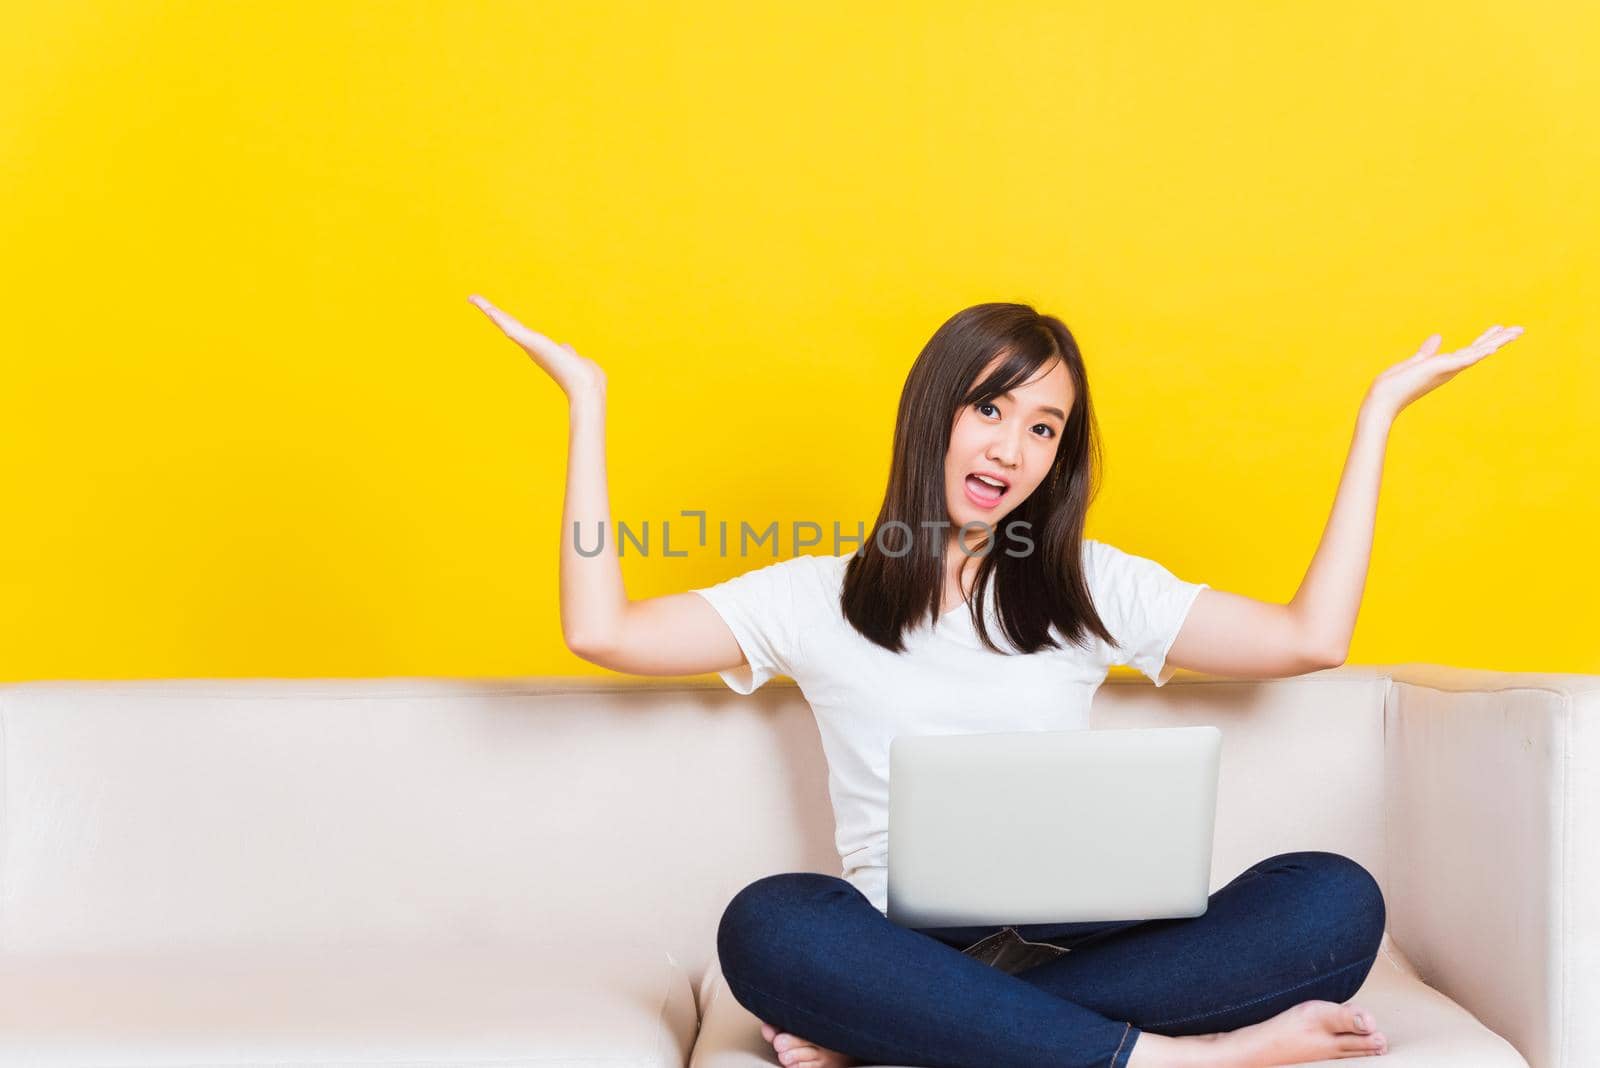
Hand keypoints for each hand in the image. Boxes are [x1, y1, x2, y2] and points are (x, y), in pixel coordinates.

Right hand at [468, 294, 605, 399]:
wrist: (586, 386)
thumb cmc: (582, 375)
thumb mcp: (571, 357)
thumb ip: (566, 351)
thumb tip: (566, 348)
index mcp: (537, 347)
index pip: (517, 329)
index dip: (503, 319)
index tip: (490, 308)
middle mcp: (530, 346)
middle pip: (506, 324)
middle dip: (489, 309)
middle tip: (473, 297)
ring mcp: (531, 345)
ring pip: (506, 325)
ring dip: (489, 310)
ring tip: (475, 298)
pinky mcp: (534, 344)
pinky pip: (513, 329)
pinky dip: (500, 320)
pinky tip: (490, 310)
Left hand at [1362, 324, 1524, 423]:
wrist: (1383, 400)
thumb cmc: (1395, 385)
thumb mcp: (1416, 362)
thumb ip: (1428, 351)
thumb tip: (1437, 337)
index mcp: (1445, 366)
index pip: (1470, 350)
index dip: (1485, 339)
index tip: (1500, 328)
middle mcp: (1450, 368)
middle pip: (1479, 350)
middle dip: (1499, 339)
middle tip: (1520, 329)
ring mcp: (1447, 369)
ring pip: (1477, 352)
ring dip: (1497, 341)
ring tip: (1516, 332)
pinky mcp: (1441, 368)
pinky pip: (1465, 359)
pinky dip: (1479, 352)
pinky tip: (1494, 346)